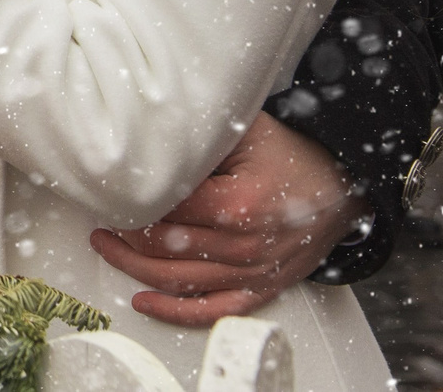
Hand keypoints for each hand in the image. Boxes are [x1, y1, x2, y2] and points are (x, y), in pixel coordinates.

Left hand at [88, 113, 363, 324]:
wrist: (342, 187)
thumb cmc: (290, 156)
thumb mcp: (244, 132)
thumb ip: (198, 138)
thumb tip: (147, 136)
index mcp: (237, 206)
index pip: (165, 210)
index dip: (131, 202)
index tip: (109, 191)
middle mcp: (244, 247)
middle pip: (164, 248)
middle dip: (124, 234)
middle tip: (100, 217)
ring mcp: (253, 273)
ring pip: (179, 281)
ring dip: (134, 268)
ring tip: (106, 247)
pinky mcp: (261, 289)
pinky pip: (213, 310)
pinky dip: (175, 311)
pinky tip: (144, 301)